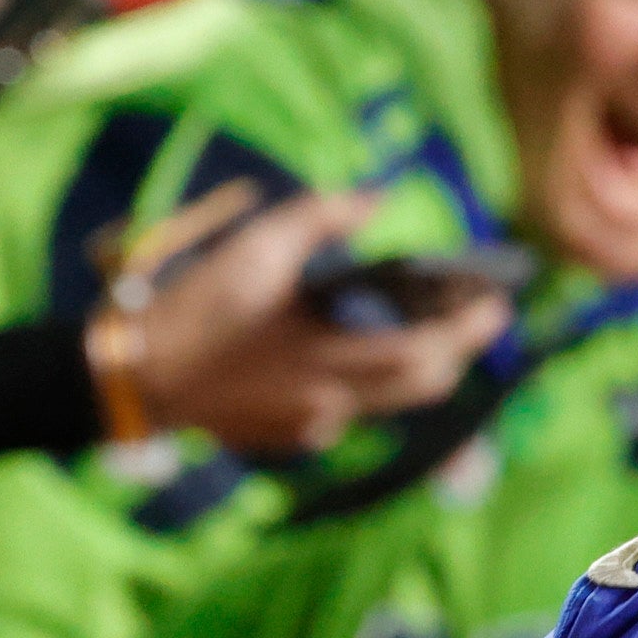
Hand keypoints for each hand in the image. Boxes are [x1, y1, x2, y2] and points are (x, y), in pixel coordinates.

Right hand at [91, 181, 508, 458]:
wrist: (142, 378)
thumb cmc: (198, 307)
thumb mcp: (255, 247)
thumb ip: (321, 216)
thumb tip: (375, 200)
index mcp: (327, 355)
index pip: (424, 354)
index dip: (467, 332)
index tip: (496, 302)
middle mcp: (331, 402)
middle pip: (421, 385)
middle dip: (457, 350)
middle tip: (477, 315)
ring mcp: (314, 426)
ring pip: (391, 402)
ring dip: (417, 367)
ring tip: (428, 327)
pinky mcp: (294, 438)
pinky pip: (352, 412)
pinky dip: (367, 382)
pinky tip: (353, 351)